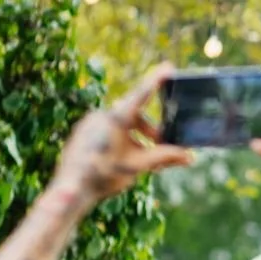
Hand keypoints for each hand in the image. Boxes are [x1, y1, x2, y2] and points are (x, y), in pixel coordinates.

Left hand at [53, 64, 192, 201]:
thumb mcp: (138, 166)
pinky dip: (122, 141)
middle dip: (150, 131)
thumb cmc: (104, 176)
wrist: (72, 190)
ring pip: (121, 125)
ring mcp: (90, 123)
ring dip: (137, 139)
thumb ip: (163, 157)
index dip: (157, 81)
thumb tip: (189, 156)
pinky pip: (107, 131)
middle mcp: (101, 115)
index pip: (142, 94)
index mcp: (115, 118)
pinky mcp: (83, 133)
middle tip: (161, 146)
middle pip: (134, 115)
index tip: (169, 67)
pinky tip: (124, 161)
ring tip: (143, 160)